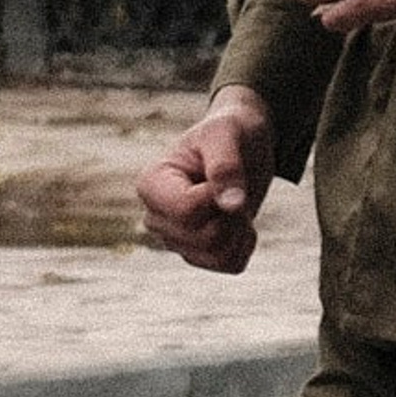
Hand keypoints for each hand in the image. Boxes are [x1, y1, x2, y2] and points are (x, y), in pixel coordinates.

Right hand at [135, 89, 273, 273]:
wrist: (242, 144)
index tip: (223, 172)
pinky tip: (238, 220)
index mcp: (151, 184)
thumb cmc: (228, 132)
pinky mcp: (197, 254)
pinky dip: (244, 243)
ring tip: (235, 200)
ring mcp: (175, 239)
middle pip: (205, 237)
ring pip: (218, 255)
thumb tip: (231, 206)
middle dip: (232, 213)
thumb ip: (226, 166)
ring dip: (239, 228)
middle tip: (233, 185)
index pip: (186, 212)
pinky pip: (230, 265)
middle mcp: (156, 216)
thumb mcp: (226, 135)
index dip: (217, 196)